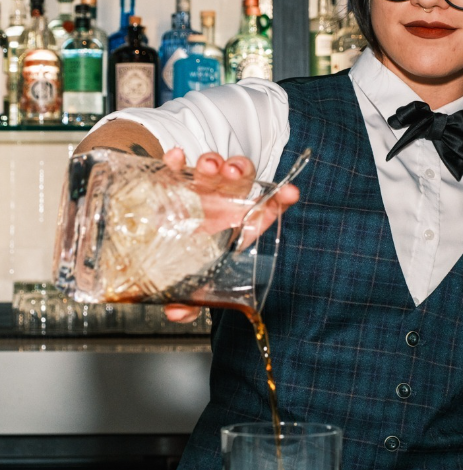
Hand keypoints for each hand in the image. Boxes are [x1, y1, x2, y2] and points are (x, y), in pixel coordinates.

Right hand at [162, 148, 298, 322]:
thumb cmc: (192, 264)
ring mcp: (201, 191)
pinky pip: (177, 168)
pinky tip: (176, 156)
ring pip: (214, 169)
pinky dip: (177, 160)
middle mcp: (224, 204)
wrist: (163, 247)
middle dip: (239, 172)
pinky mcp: (174, 184)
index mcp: (239, 226)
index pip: (267, 210)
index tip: (291, 193)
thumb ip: (192, 302)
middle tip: (232, 172)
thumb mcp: (196, 287)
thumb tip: (177, 312)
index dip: (280, 201)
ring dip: (213, 163)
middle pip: (240, 180)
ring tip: (209, 166)